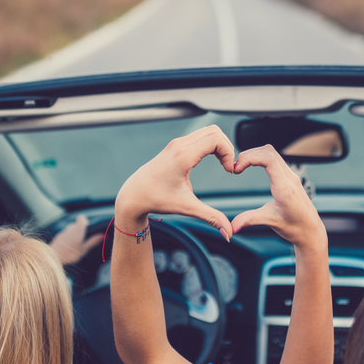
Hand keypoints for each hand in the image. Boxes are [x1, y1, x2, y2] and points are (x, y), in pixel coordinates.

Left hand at [49, 214, 102, 264]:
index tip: (87, 228)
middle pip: (76, 224)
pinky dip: (68, 238)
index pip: (81, 218)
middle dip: (80, 230)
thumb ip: (93, 241)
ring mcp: (63, 232)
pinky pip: (65, 234)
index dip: (85, 221)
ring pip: (70, 230)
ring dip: (74, 234)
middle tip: (83, 240)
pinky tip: (68, 247)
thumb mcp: (84, 249)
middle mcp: (70, 228)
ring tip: (76, 245)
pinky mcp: (58, 237)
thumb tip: (103, 236)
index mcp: (78, 229)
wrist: (53, 257)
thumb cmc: (70, 253)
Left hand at [115, 124, 235, 240]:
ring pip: (208, 131)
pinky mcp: (175, 145)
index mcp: (183, 156)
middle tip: (227, 166)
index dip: (229, 153)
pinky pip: (199, 136)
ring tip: (222, 163)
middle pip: (214, 131)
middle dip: (227, 147)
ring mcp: (176, 143)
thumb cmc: (156, 200)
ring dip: (219, 144)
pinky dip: (210, 144)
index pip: (216, 140)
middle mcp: (179, 145)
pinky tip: (211, 160)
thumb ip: (211, 218)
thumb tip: (229, 233)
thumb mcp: (186, 208)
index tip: (229, 170)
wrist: (134, 195)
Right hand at [231, 145, 326, 247]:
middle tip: (235, 167)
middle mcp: (289, 178)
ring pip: (272, 153)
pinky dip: (260, 158)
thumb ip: (250, 220)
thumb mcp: (270, 222)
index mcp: (285, 188)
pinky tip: (252, 166)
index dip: (250, 158)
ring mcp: (291, 176)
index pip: (269, 160)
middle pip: (269, 151)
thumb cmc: (295, 227)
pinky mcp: (289, 177)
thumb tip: (232, 227)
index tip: (237, 168)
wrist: (311, 230)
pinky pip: (275, 160)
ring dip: (254, 155)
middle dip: (249, 155)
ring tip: (241, 167)